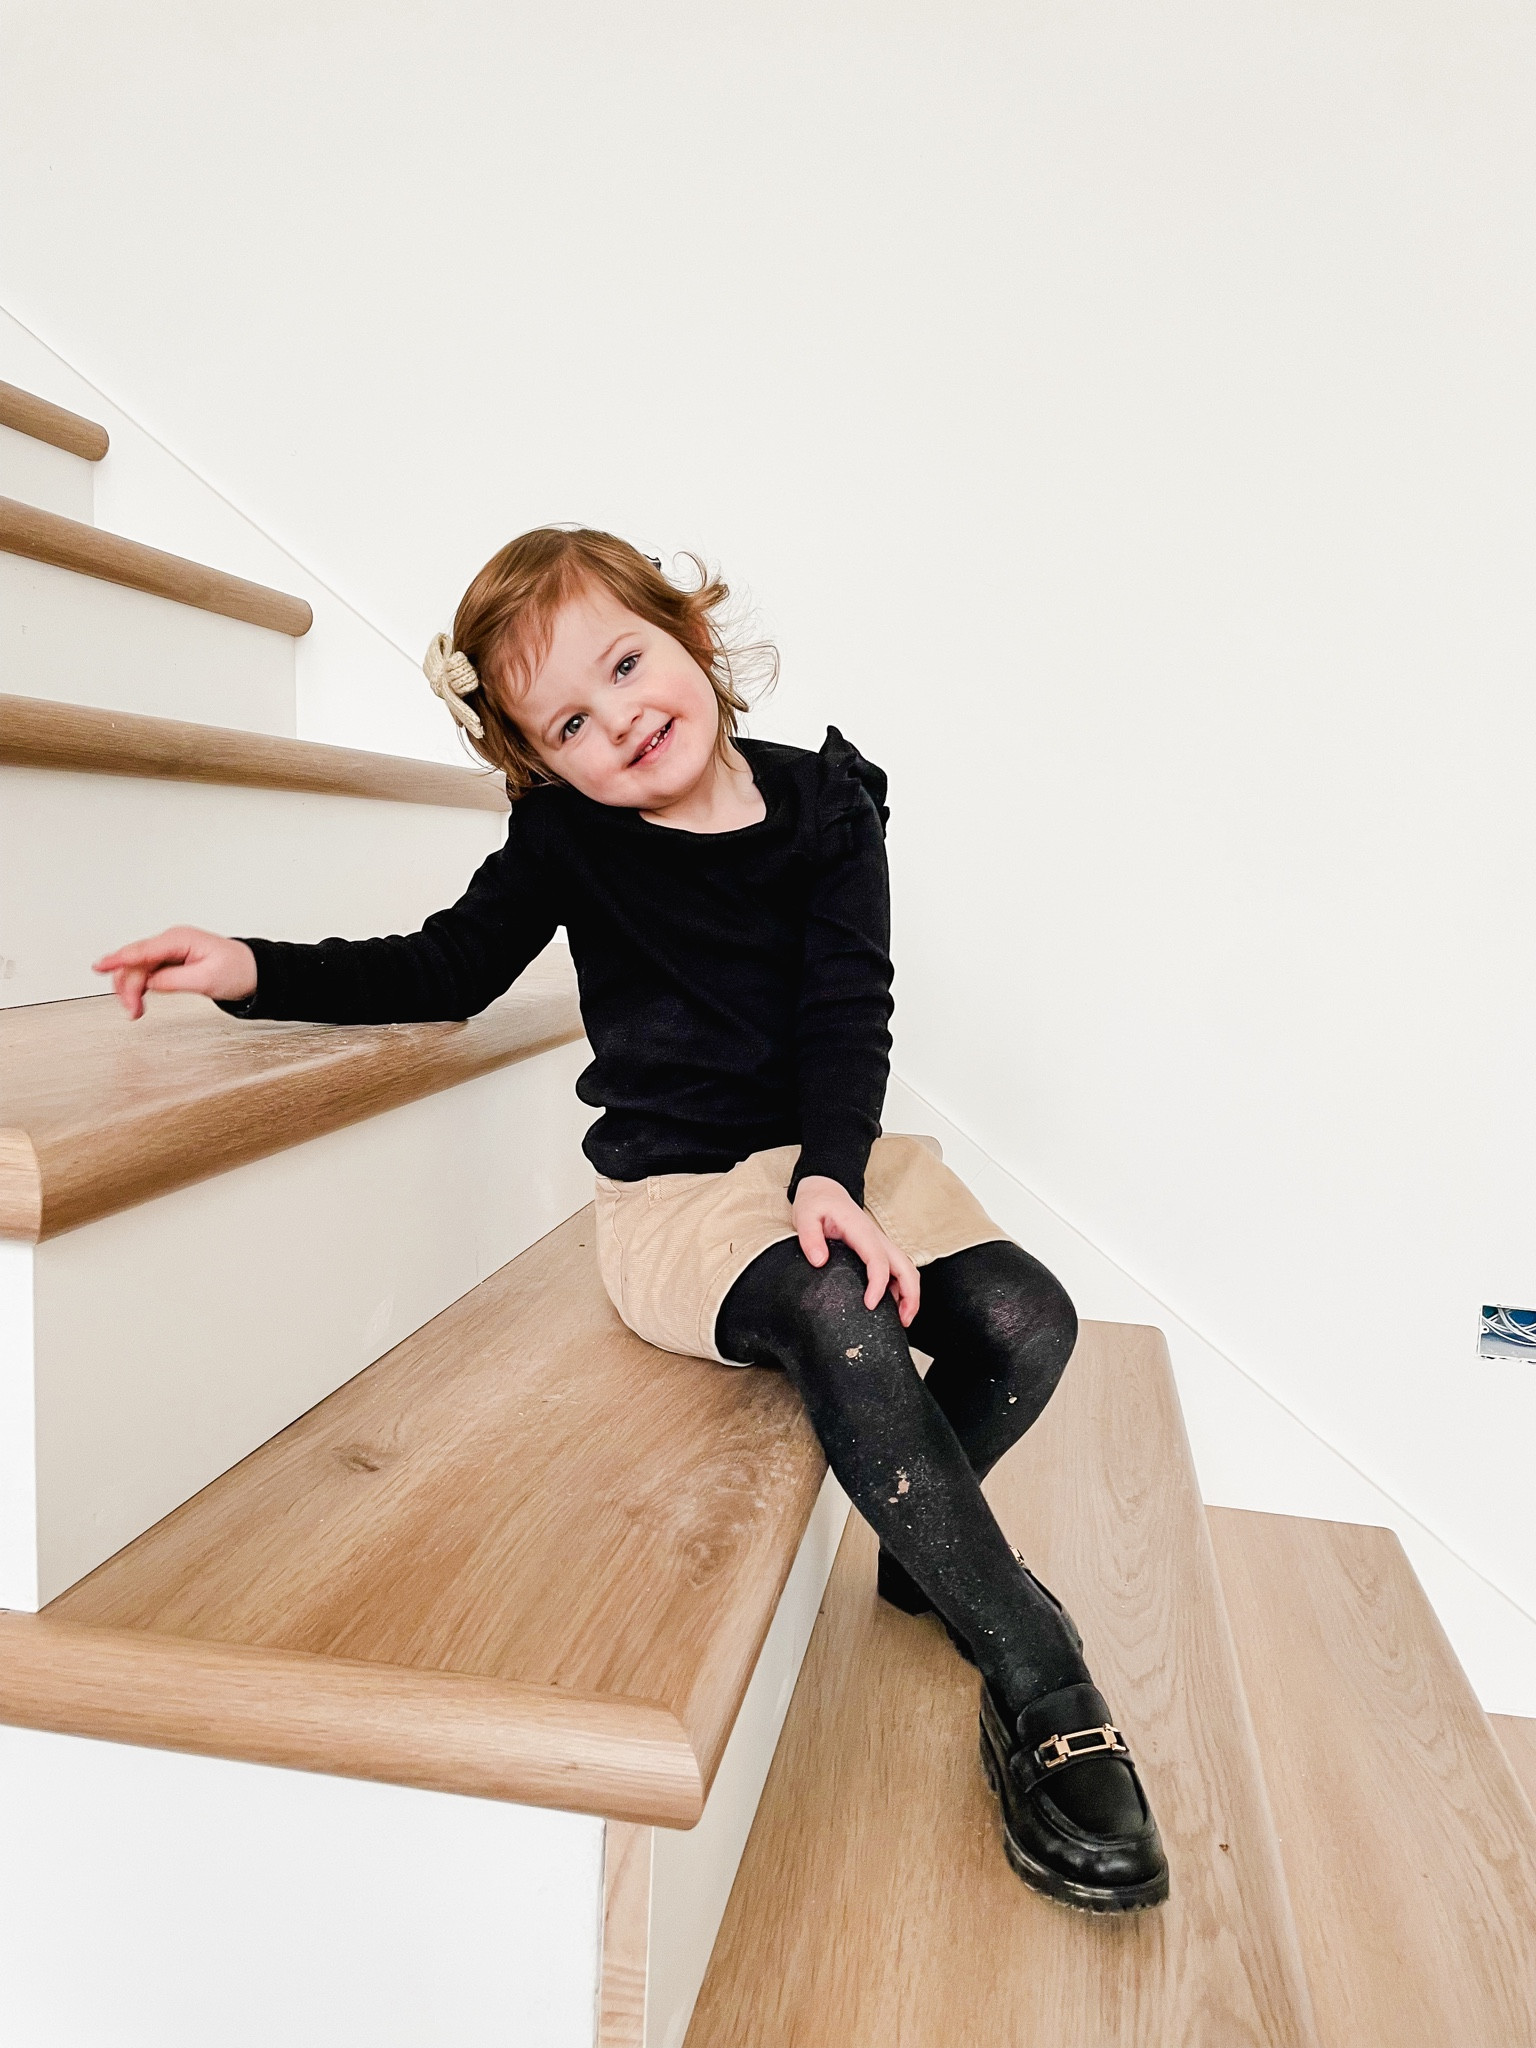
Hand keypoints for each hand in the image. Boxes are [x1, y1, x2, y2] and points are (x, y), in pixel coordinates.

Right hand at [92, 927, 257, 1019]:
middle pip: (135, 962)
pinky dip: (140, 987)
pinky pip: (147, 972)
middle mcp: (172, 942)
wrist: (254, 972)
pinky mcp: (171, 961)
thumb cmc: (238, 971)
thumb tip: (148, 983)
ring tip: (136, 1011)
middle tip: (132, 1011)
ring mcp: (170, 951)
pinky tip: (139, 1001)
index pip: (142, 950)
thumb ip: (174, 980)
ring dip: (132, 989)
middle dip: (128, 986)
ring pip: (138, 968)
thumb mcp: (207, 980)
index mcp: (180, 940)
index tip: (99, 966)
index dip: (118, 959)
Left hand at [791, 1173, 920, 1326]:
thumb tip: (819, 1261)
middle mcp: (877, 1238)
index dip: (878, 1284)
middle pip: (905, 1266)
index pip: (879, 1260)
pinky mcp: (878, 1250)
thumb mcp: (805, 1216)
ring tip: (902, 1320)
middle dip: (910, 1295)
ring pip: (906, 1269)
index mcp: (861, 1231)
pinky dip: (902, 1288)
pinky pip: (897, 1270)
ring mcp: (880, 1244)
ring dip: (911, 1294)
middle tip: (902, 1321)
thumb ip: (810, 1237)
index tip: (870, 1304)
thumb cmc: (816, 1203)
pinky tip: (892, 1306)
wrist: (825, 1190)